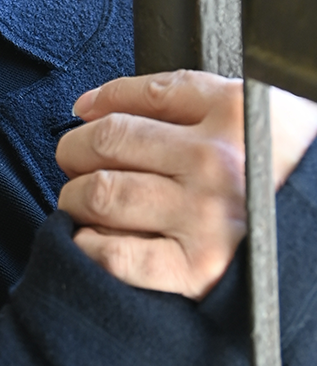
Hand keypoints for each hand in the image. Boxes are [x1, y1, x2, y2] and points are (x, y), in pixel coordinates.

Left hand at [55, 71, 316, 298]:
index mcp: (232, 112)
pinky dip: (90, 245)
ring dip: (76, 197)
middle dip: (75, 150)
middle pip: (106, 142)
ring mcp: (205, 217)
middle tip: (77, 163)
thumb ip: (183, 98)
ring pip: (101, 193)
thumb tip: (92, 103)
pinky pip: (116, 254)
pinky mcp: (198, 269)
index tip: (86, 115)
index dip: (99, 105)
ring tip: (84, 201)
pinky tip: (95, 239)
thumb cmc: (290, 175)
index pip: (138, 96)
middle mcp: (215, 161)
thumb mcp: (255, 114)